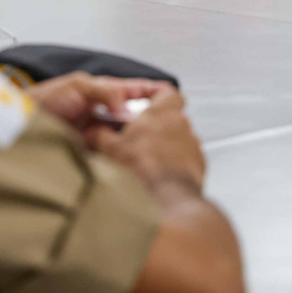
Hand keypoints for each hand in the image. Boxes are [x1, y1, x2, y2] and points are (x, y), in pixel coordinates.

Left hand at [27, 72, 171, 147]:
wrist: (16, 129)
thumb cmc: (41, 102)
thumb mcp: (76, 86)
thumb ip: (105, 91)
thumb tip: (126, 106)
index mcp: (102, 94)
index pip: (135, 91)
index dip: (154, 92)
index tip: (173, 97)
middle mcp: (102, 115)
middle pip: (135, 119)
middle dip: (149, 122)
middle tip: (163, 127)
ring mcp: (98, 137)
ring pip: (126, 140)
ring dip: (135, 142)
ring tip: (149, 146)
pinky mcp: (92, 157)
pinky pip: (113, 158)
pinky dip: (121, 160)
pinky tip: (129, 162)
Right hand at [88, 88, 204, 194]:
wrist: (166, 200)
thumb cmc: (142, 170)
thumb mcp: (111, 149)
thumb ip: (100, 135)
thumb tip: (93, 133)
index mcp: (162, 112)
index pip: (166, 92)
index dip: (155, 95)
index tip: (144, 102)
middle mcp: (182, 124)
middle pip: (170, 116)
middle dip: (155, 125)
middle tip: (138, 136)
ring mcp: (193, 145)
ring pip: (178, 137)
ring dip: (165, 145)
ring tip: (146, 159)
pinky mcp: (198, 164)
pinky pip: (186, 157)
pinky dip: (175, 162)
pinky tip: (159, 174)